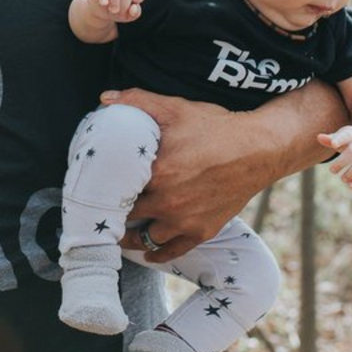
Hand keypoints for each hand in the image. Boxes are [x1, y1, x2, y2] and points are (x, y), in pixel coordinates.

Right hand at [86, 0, 146, 22]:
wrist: (100, 11)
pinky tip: (104, 4)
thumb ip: (135, 13)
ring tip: (113, 10)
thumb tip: (134, 7)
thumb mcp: (127, 16)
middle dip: (123, 5)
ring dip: (115, 0)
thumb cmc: (117, 11)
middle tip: (118, 12)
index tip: (133, 5)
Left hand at [111, 90, 265, 259]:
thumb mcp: (175, 107)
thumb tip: (104, 98)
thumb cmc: (215, 127)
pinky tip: (147, 252)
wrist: (259, 148)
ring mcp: (185, 219)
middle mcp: (167, 201)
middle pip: (126, 216)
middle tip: (101, 212)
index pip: (115, 189)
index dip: (100, 190)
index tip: (92, 189)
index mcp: (156, 172)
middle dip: (113, 214)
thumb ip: (137, 101)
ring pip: (145, 239)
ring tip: (119, 232)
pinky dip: (157, 253)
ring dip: (131, 237)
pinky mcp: (203, 230)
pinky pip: (173, 251)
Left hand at [317, 125, 351, 188]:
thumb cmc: (351, 138)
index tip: (333, 144)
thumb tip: (319, 137)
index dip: (340, 139)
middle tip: (332, 171)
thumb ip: (331, 139)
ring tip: (342, 179)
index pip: (347, 135)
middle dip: (342, 161)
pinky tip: (350, 186)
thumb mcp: (342, 136)